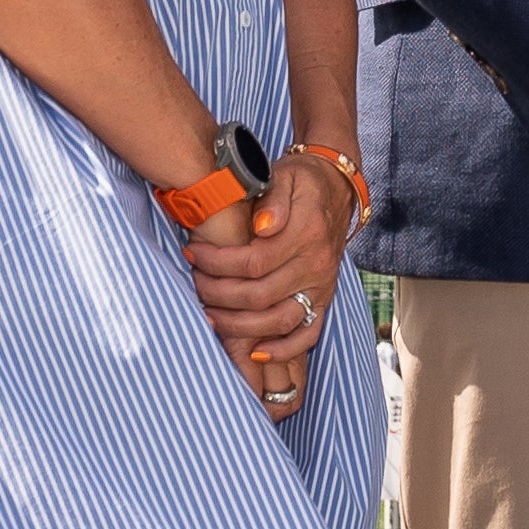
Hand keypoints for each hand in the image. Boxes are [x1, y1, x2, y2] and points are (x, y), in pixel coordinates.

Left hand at [184, 144, 347, 384]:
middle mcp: (317, 265)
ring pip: (279, 320)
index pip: (253, 262)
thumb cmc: (302, 181)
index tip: (192, 254)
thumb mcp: (285, 176)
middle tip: (194, 282)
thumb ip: (273, 199)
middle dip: (217, 294)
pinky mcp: (324, 298)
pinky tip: (256, 352)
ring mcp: (322, 286)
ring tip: (210, 314)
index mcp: (306, 234)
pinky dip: (284, 349)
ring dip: (239, 325)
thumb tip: (261, 226)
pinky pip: (309, 333)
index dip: (217, 263)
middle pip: (259, 296)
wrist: (336, 186)